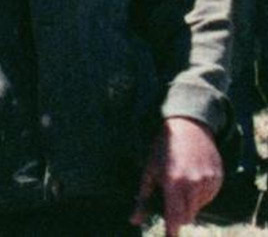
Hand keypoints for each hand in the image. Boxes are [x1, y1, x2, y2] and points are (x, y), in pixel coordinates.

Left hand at [131, 117, 222, 236]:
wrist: (188, 125)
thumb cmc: (164, 148)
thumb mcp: (150, 170)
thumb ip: (143, 198)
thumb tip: (134, 220)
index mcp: (173, 182)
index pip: (174, 217)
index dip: (171, 232)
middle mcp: (193, 183)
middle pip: (187, 217)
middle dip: (177, 213)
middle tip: (171, 194)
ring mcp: (207, 181)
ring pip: (198, 208)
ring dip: (189, 202)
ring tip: (182, 180)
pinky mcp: (218, 178)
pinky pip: (209, 197)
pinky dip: (200, 194)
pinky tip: (193, 176)